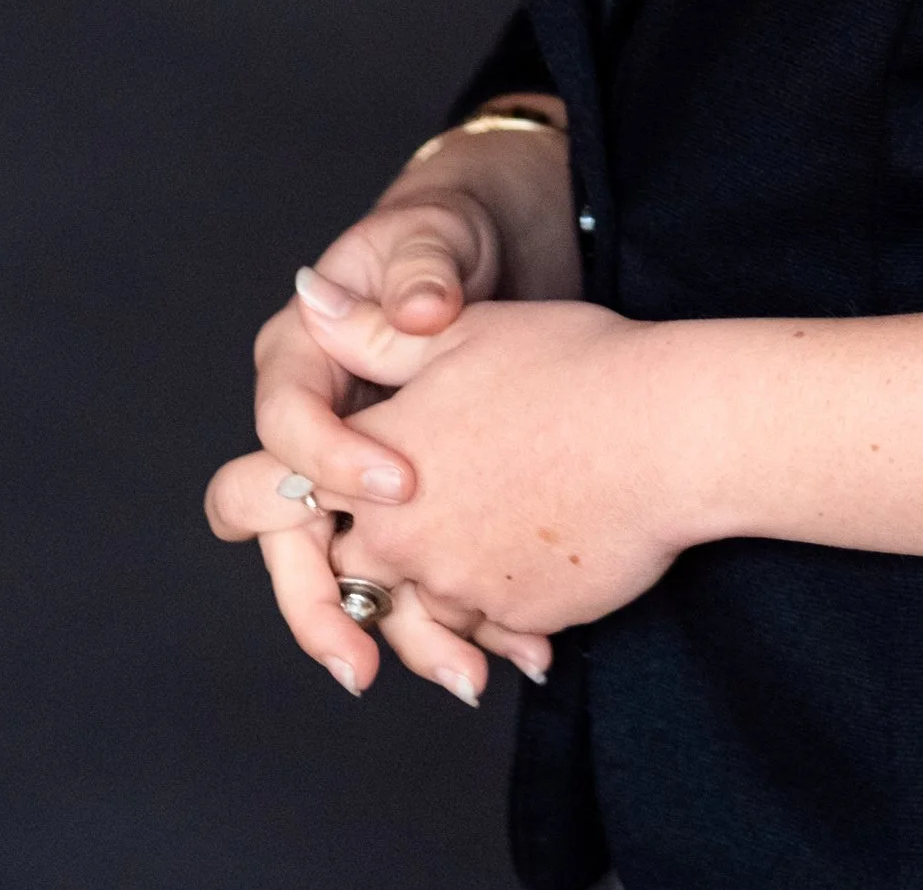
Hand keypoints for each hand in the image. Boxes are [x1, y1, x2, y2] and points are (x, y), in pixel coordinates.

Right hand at [204, 109, 581, 699]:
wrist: (490, 255)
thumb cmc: (446, 239)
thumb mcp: (434, 238)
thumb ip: (420, 270)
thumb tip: (417, 304)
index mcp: (300, 361)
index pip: (285, 426)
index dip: (331, 459)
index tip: (398, 485)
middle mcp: (313, 431)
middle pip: (288, 536)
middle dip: (321, 605)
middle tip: (362, 663)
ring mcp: (352, 477)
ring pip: (352, 575)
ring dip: (401, 634)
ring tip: (464, 677)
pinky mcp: (403, 504)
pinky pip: (409, 573)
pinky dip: (458, 615)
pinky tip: (515, 648)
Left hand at [214, 285, 675, 664]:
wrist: (668, 431)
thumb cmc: (568, 366)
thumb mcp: (457, 335)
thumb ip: (369, 330)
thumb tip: (305, 295)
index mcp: (366, 470)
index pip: (266, 500)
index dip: (253, 501)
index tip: (263, 505)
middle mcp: (399, 543)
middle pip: (349, 571)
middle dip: (363, 562)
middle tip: (405, 527)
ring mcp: (460, 589)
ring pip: (421, 608)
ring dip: (435, 595)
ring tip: (484, 546)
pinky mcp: (520, 617)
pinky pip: (488, 625)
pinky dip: (499, 611)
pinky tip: (534, 566)